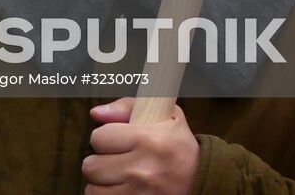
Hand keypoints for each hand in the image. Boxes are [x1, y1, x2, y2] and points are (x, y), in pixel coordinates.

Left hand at [82, 97, 198, 193]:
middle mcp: (142, 170)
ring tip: (116, 177)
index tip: (114, 141)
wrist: (203, 179)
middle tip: (114, 161)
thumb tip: (96, 113)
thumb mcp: (164, 115)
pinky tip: (120, 189)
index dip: (103, 138)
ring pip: (94, 189)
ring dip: (102, 183)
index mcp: (147, 140)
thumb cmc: (178, 145)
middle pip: (91, 166)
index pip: (98, 138)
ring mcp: (141, 194)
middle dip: (99, 162)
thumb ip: (127, 107)